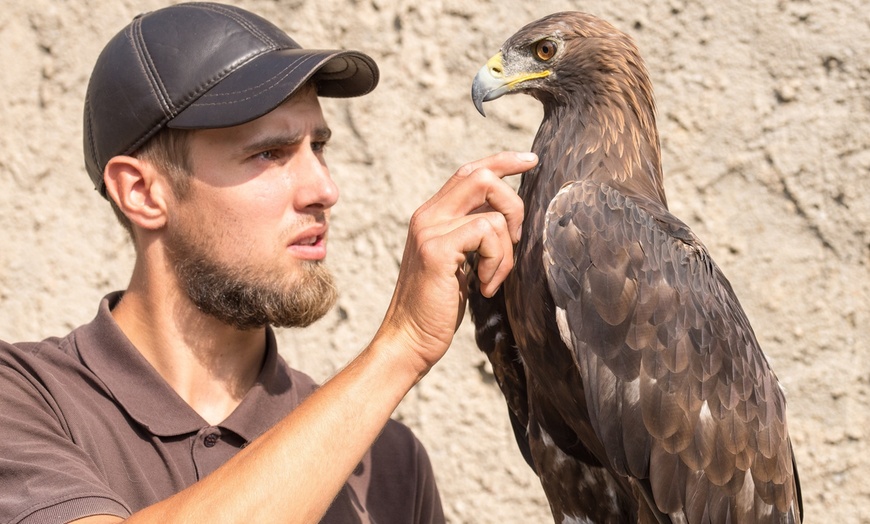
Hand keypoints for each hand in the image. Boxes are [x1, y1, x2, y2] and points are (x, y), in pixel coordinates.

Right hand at [375, 151, 536, 376]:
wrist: (409, 339)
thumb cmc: (436, 308)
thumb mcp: (457, 263)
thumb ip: (472, 235)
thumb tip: (505, 217)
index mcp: (432, 216)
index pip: (469, 172)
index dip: (502, 161)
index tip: (531, 161)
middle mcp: (428, 216)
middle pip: (481, 176)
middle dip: (513, 203)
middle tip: (515, 238)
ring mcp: (430, 230)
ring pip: (492, 212)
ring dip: (506, 251)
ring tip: (493, 279)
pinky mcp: (437, 250)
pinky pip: (486, 233)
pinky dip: (497, 261)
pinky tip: (486, 286)